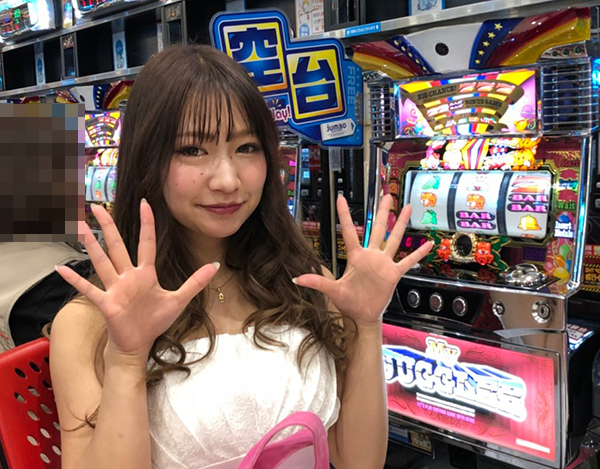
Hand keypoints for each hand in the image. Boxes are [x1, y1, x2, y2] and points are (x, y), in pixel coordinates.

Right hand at [56, 201, 217, 359]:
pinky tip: (62, 268)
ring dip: (91, 245)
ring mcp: (115, 288)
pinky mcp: (106, 303)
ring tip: (78, 226)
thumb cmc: (155, 321)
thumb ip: (196, 282)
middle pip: (117, 245)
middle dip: (108, 226)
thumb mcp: (179, 300)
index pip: (146, 243)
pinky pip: (89, 289)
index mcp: (145, 273)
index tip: (145, 203)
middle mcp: (128, 276)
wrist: (139, 344)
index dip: (147, 223)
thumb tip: (215, 266)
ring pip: (101, 261)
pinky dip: (75, 280)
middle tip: (97, 206)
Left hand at [294, 195, 431, 326]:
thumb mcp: (332, 291)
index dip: (344, 215)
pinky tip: (428, 244)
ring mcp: (383, 264)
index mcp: (355, 257)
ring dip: (400, 224)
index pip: (348, 231)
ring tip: (407, 207)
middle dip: (382, 212)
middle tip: (386, 194)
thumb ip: (317, 283)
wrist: (362, 316)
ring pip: (394, 239)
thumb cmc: (348, 302)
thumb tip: (296, 279)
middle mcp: (371, 256)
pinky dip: (418, 253)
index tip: (341, 198)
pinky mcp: (393, 274)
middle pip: (377, 229)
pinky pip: (407, 261)